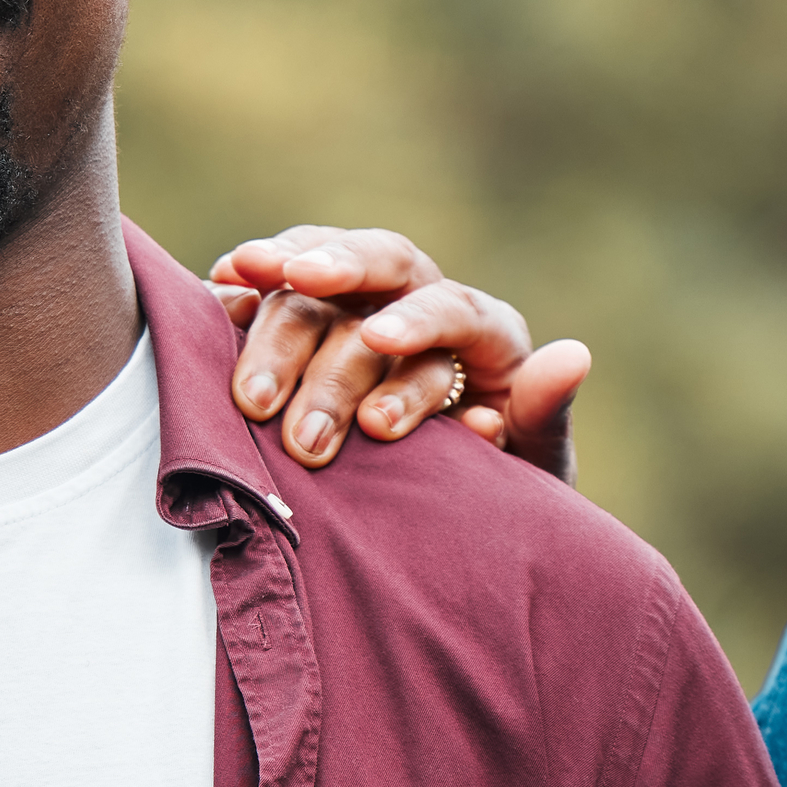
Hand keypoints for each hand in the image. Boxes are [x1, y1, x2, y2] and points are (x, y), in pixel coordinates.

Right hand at [208, 226, 587, 480]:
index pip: (458, 308)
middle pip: (384, 265)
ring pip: (319, 283)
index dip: (418, 320)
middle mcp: (424, 305)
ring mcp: (359, 310)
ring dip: (280, 323)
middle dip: (336, 271)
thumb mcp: (532, 469)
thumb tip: (571, 353)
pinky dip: (244, 293)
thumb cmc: (494, 494)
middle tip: (292, 289)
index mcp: (486, 336)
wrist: (441, 521)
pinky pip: (273, 291)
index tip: (380, 338)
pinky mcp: (307, 323)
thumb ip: (544, 415)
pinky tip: (215, 292)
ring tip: (251, 390)